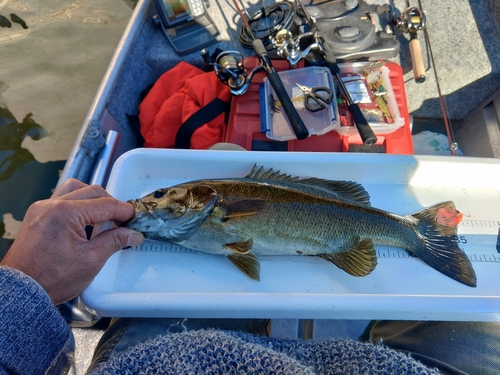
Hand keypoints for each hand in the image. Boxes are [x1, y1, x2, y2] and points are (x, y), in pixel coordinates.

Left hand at [0, 178, 143, 304]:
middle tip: (123, 221)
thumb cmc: (52, 278)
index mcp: (66, 212)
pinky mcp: (37, 215)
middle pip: (92, 192)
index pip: (105, 204)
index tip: (135, 219)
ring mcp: (41, 208)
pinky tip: (85, 221)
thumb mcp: (91, 260)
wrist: (21, 292)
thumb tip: (133, 234)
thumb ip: (114, 241)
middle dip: (111, 204)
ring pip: (75, 189)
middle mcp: (51, 204)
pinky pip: (62, 199)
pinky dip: (78, 204)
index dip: (124, 211)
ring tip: (103, 217)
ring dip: (93, 199)